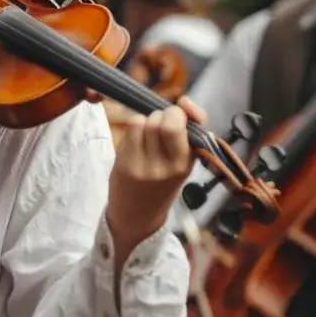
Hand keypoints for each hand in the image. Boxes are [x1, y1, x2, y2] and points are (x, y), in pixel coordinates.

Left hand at [106, 98, 204, 255]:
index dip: (181, 112)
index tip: (181, 115)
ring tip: (147, 136)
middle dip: (162, 115)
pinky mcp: (126, 164)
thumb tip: (184, 101)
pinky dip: (133, 128)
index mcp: (187, 163)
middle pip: (164, 119)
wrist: (138, 215)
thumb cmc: (162, 182)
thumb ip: (189, 132)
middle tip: (160, 126)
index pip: (183, 124)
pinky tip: (135, 141)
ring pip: (145, 120)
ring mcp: (146, 165)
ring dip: (145, 121)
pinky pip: (130, 129)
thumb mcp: (183, 161)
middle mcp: (169, 165)